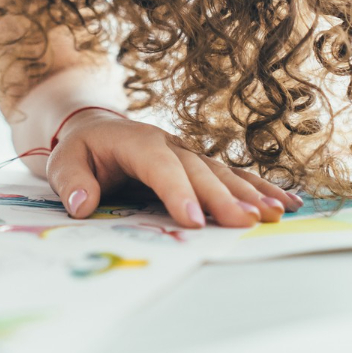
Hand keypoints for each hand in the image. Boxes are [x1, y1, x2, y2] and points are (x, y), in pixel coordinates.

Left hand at [45, 111, 302, 227]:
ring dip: (249, 193)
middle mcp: (170, 144)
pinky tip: (287, 203)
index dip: (177, 191)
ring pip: (223, 173)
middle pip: (200, 171)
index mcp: (136, 142)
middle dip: (223, 197)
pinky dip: (261, 189)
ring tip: (273, 215)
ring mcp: (190, 153)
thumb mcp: (64, 162)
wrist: (98, 129)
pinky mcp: (202, 166)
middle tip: (246, 223)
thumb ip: (71, 181)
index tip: (193, 220)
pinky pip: (234, 176)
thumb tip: (81, 205)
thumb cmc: (83, 151)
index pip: (159, 166)